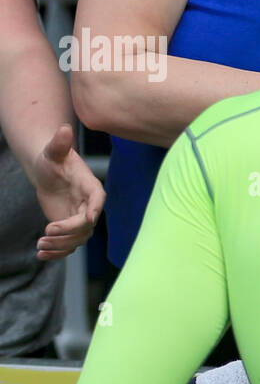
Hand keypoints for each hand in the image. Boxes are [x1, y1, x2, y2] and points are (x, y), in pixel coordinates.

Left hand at [31, 124, 104, 260]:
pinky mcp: (69, 229)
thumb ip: (60, 144)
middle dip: (67, 233)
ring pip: (76, 240)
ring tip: (40, 246)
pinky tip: (40, 255)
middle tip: (46, 234)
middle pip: (86, 227)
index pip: (97, 203)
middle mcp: (90, 207)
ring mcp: (80, 220)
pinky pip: (67, 245)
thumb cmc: (53, 159)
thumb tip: (64, 128)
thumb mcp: (54, 151)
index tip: (85, 220)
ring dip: (59, 247)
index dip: (92, 212)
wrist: (48, 172)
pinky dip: (56, 253)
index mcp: (92, 189)